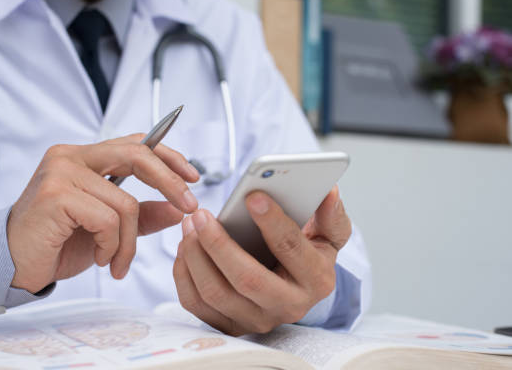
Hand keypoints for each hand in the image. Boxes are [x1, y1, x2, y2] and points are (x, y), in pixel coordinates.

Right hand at [7, 134, 199, 293]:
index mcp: (83, 157)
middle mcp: (70, 156)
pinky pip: (107, 220)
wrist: (11, 266)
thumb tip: (176, 209)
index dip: (168, 155)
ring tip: (117, 262)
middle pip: (137, 155)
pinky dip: (112, 246)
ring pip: (125, 202)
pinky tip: (101, 258)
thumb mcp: (108, 230)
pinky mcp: (55, 195)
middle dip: (170, 183)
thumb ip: (141, 216)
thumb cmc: (56, 244)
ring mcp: (61, 172)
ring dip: (129, 241)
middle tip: (188, 208)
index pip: (135, 142)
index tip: (192, 177)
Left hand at [173, 186, 350, 334]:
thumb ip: (331, 215)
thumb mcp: (329, 235)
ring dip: (196, 256)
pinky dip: (185, 274)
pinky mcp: (230, 325)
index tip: (252, 196)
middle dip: (219, 244)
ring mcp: (256, 319)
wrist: (293, 288)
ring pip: (216, 293)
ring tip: (190, 225)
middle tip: (201, 215)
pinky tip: (186, 247)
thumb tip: (330, 193)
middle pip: (247, 279)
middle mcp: (287, 306)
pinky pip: (197, 304)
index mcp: (316, 280)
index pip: (291, 249)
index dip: (272, 221)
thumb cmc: (307, 254)